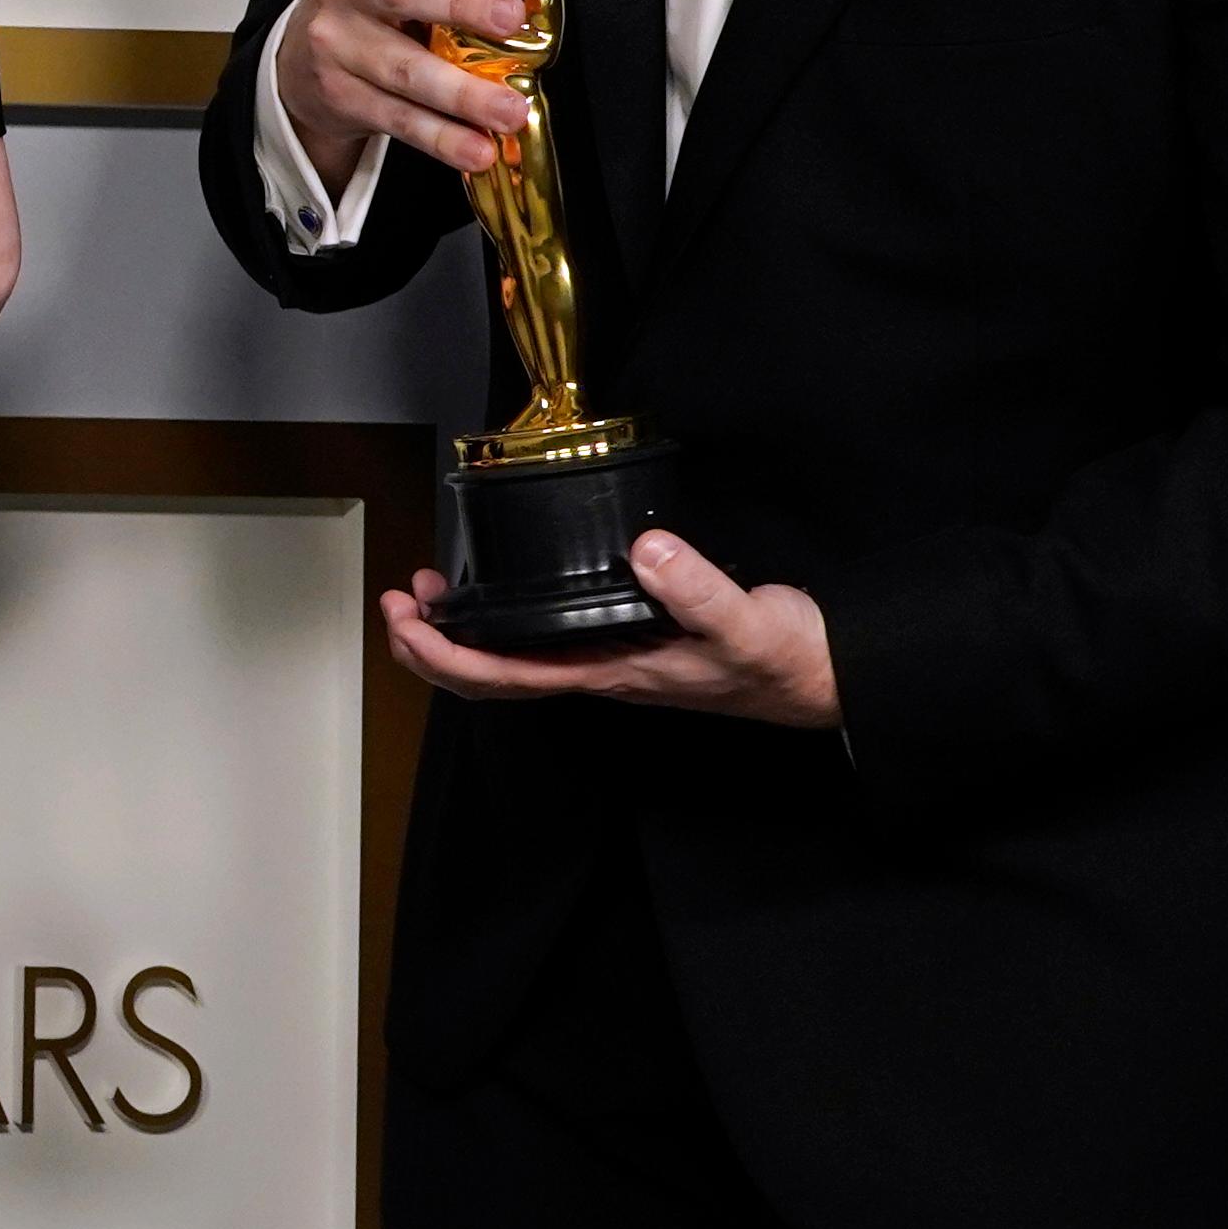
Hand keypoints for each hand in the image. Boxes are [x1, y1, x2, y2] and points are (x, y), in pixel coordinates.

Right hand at [274, 0, 548, 187]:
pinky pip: (398, 119)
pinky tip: (476, 149)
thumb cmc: (372, 0)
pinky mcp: (341, 95)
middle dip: (458, 4)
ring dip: (461, 93)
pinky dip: (441, 138)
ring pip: (403, 69)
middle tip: (510, 19)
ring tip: (510, 110)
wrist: (299, 58)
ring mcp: (337, 44)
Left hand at [384, 529, 840, 727]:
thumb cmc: (786, 660)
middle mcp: (599, 671)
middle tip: (400, 599)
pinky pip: (547, 639)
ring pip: (513, 659)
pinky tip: (506, 589)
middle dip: (431, 644)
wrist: (827, 677)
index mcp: (609, 673)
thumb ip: (697, 588)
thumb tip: (644, 549)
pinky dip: (508, 618)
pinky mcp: (629, 640)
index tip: (405, 616)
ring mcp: (611, 659)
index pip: (501, 679)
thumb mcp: (745, 621)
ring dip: (463, 632)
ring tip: (433, 591)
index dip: (441, 655)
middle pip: (490, 678)